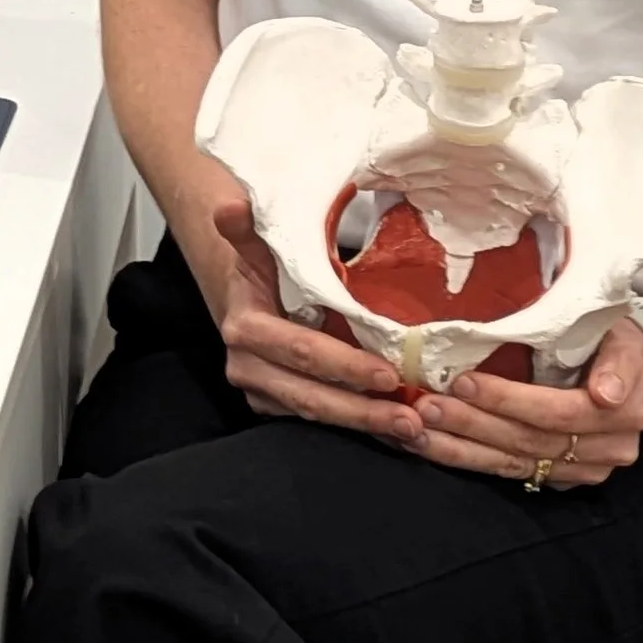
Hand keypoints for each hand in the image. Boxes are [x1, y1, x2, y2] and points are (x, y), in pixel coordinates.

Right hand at [208, 193, 428, 452]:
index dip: (344, 365)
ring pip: (315, 415)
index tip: (388, 373)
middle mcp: (247, 366)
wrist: (241, 295)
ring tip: (412, 430)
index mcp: (245, 327)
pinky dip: (356, 428)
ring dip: (364, 424)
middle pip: (310, 395)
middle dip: (362, 410)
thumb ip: (250, 230)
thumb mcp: (259, 246)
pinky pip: (317, 423)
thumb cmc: (262, 267)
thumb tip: (230, 207)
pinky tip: (394, 435)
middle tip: (411, 418)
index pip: (300, 351)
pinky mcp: (274, 406)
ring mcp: (260, 391)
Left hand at [409, 314, 642, 487]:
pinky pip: (508, 472)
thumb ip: (616, 364)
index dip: (509, 400)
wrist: (629, 368)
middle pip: (529, 441)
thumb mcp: (622, 338)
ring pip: (513, 463)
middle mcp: (607, 451)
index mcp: (625, 414)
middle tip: (426, 405)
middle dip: (473, 423)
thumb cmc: (614, 340)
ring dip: (460, 448)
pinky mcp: (558, 479)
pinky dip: (467, 459)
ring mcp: (583, 471)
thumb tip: (606, 395)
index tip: (464, 382)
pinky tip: (432, 447)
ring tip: (416, 431)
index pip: (558, 412)